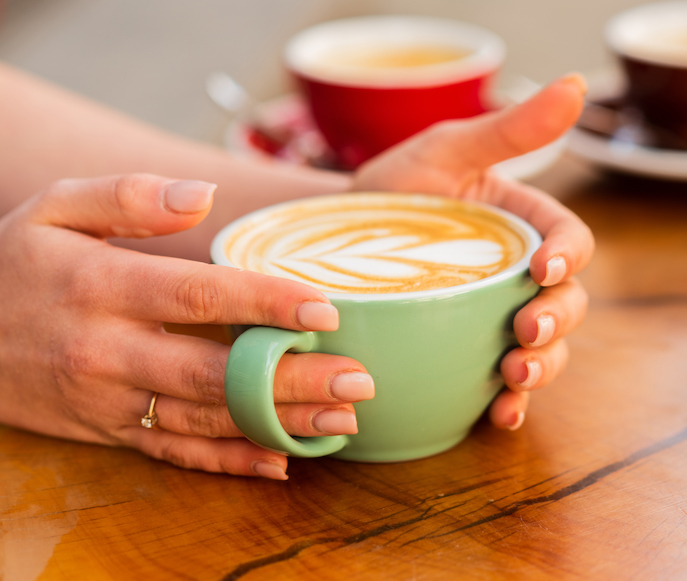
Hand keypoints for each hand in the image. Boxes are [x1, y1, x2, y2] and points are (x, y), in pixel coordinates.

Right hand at [0, 174, 374, 478]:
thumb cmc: (16, 263)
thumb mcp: (52, 208)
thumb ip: (127, 195)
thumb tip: (203, 193)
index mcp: (101, 288)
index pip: (198, 296)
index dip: (265, 304)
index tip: (325, 309)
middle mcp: (108, 352)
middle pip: (214, 372)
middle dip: (291, 379)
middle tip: (359, 379)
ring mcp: (109, 401)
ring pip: (205, 419)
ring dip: (278, 424)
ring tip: (342, 420)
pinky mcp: (109, 431)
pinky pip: (175, 452)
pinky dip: (228, 462)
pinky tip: (281, 462)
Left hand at [353, 74, 593, 429]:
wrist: (333, 239)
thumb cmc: (394, 187)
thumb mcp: (444, 151)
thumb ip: (508, 129)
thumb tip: (576, 84)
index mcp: (525, 226)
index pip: (571, 242)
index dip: (569, 259)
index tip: (541, 270)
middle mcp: (519, 277)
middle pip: (567, 303)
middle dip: (555, 323)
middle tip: (523, 334)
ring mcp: (497, 319)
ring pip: (546, 349)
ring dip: (541, 368)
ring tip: (513, 379)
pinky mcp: (472, 354)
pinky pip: (504, 385)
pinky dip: (510, 402)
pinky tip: (497, 414)